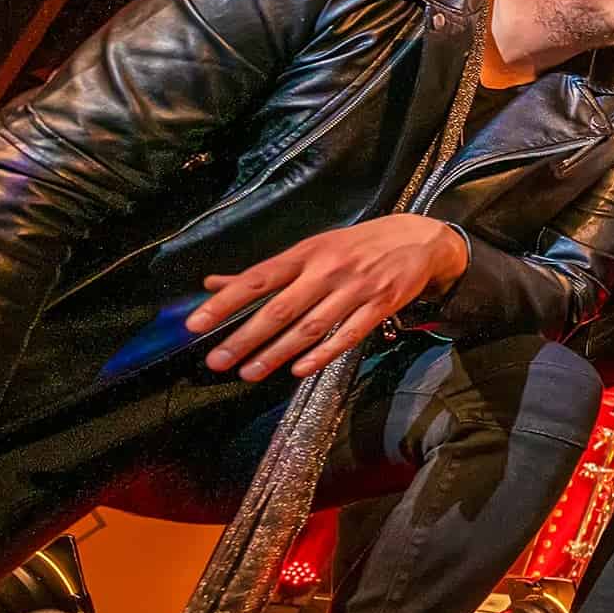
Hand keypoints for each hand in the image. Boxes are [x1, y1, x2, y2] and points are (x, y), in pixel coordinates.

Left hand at [188, 214, 469, 380]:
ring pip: (310, 327)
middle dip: (245, 337)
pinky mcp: (380, 306)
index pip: (257, 279)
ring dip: (277, 353)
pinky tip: (298, 369)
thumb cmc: (355, 246)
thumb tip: (213, 284)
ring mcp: (355, 289)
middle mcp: (327, 270)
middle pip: (280, 308)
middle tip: (217, 361)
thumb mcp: (310, 249)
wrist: (417, 240)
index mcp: (305, 254)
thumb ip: (264, 272)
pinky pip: (348, 335)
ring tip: (249, 373)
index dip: (225, 303)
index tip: (196, 324)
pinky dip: (322, 354)